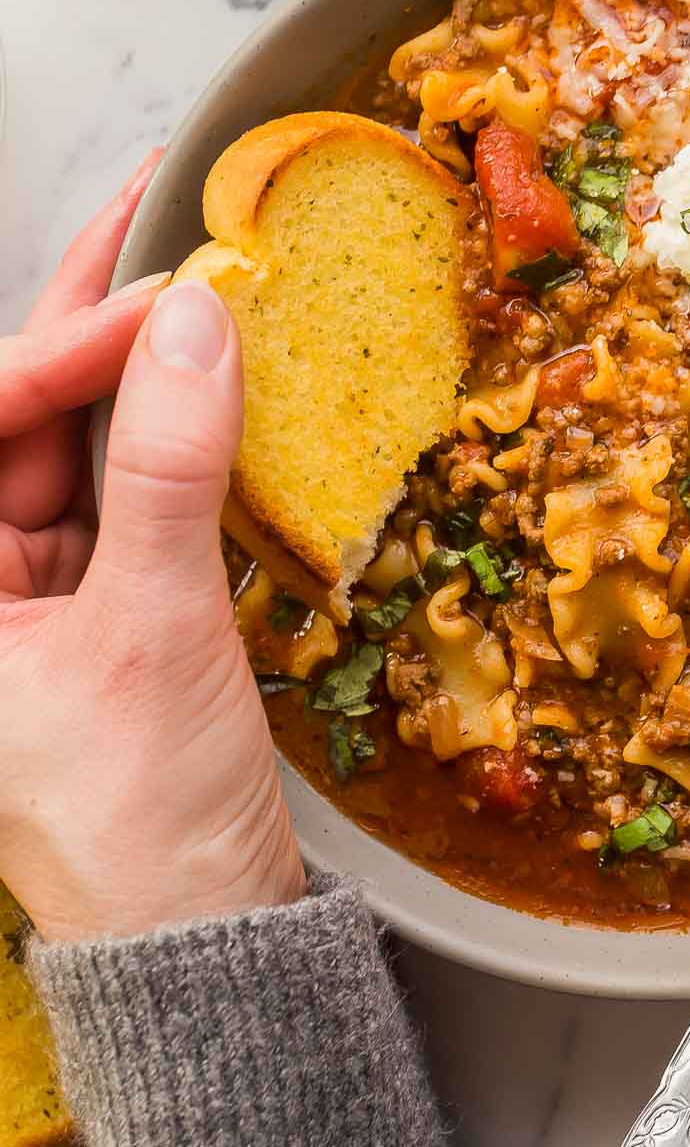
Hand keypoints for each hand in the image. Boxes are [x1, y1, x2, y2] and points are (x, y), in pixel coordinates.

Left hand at [0, 165, 304, 941]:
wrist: (203, 933)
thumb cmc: (140, 817)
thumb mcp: (156, 629)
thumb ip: (171, 468)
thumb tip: (197, 325)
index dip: (59, 346)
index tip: (158, 291)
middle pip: (15, 419)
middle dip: (87, 323)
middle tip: (153, 213)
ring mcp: (27, 591)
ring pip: (75, 444)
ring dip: (137, 367)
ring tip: (194, 265)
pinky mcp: (95, 604)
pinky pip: (125, 493)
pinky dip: (170, 437)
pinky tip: (213, 373)